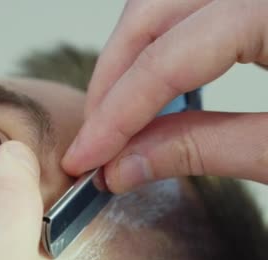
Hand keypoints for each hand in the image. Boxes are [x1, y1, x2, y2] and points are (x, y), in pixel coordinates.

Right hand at [62, 0, 267, 191]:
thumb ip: (206, 149)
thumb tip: (126, 165)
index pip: (164, 60)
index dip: (115, 114)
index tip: (86, 156)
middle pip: (149, 16)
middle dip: (109, 80)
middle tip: (93, 138)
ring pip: (159, 9)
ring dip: (128, 61)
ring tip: (116, 119)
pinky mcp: (252, 7)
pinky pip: (185, 16)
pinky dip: (158, 49)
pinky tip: (153, 91)